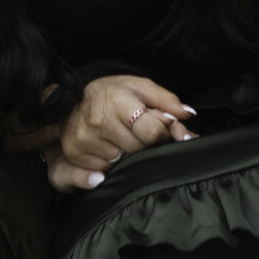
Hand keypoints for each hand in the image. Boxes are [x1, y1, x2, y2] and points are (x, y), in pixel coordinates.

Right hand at [50, 74, 193, 188]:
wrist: (70, 99)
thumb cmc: (111, 92)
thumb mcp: (139, 86)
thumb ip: (166, 100)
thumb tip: (188, 114)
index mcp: (118, 102)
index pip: (151, 131)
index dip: (163, 134)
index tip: (163, 132)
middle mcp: (99, 122)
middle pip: (138, 149)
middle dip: (146, 144)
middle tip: (140, 133)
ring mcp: (84, 141)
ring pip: (121, 162)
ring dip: (127, 155)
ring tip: (122, 137)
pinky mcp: (74, 156)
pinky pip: (102, 172)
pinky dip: (109, 165)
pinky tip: (108, 149)